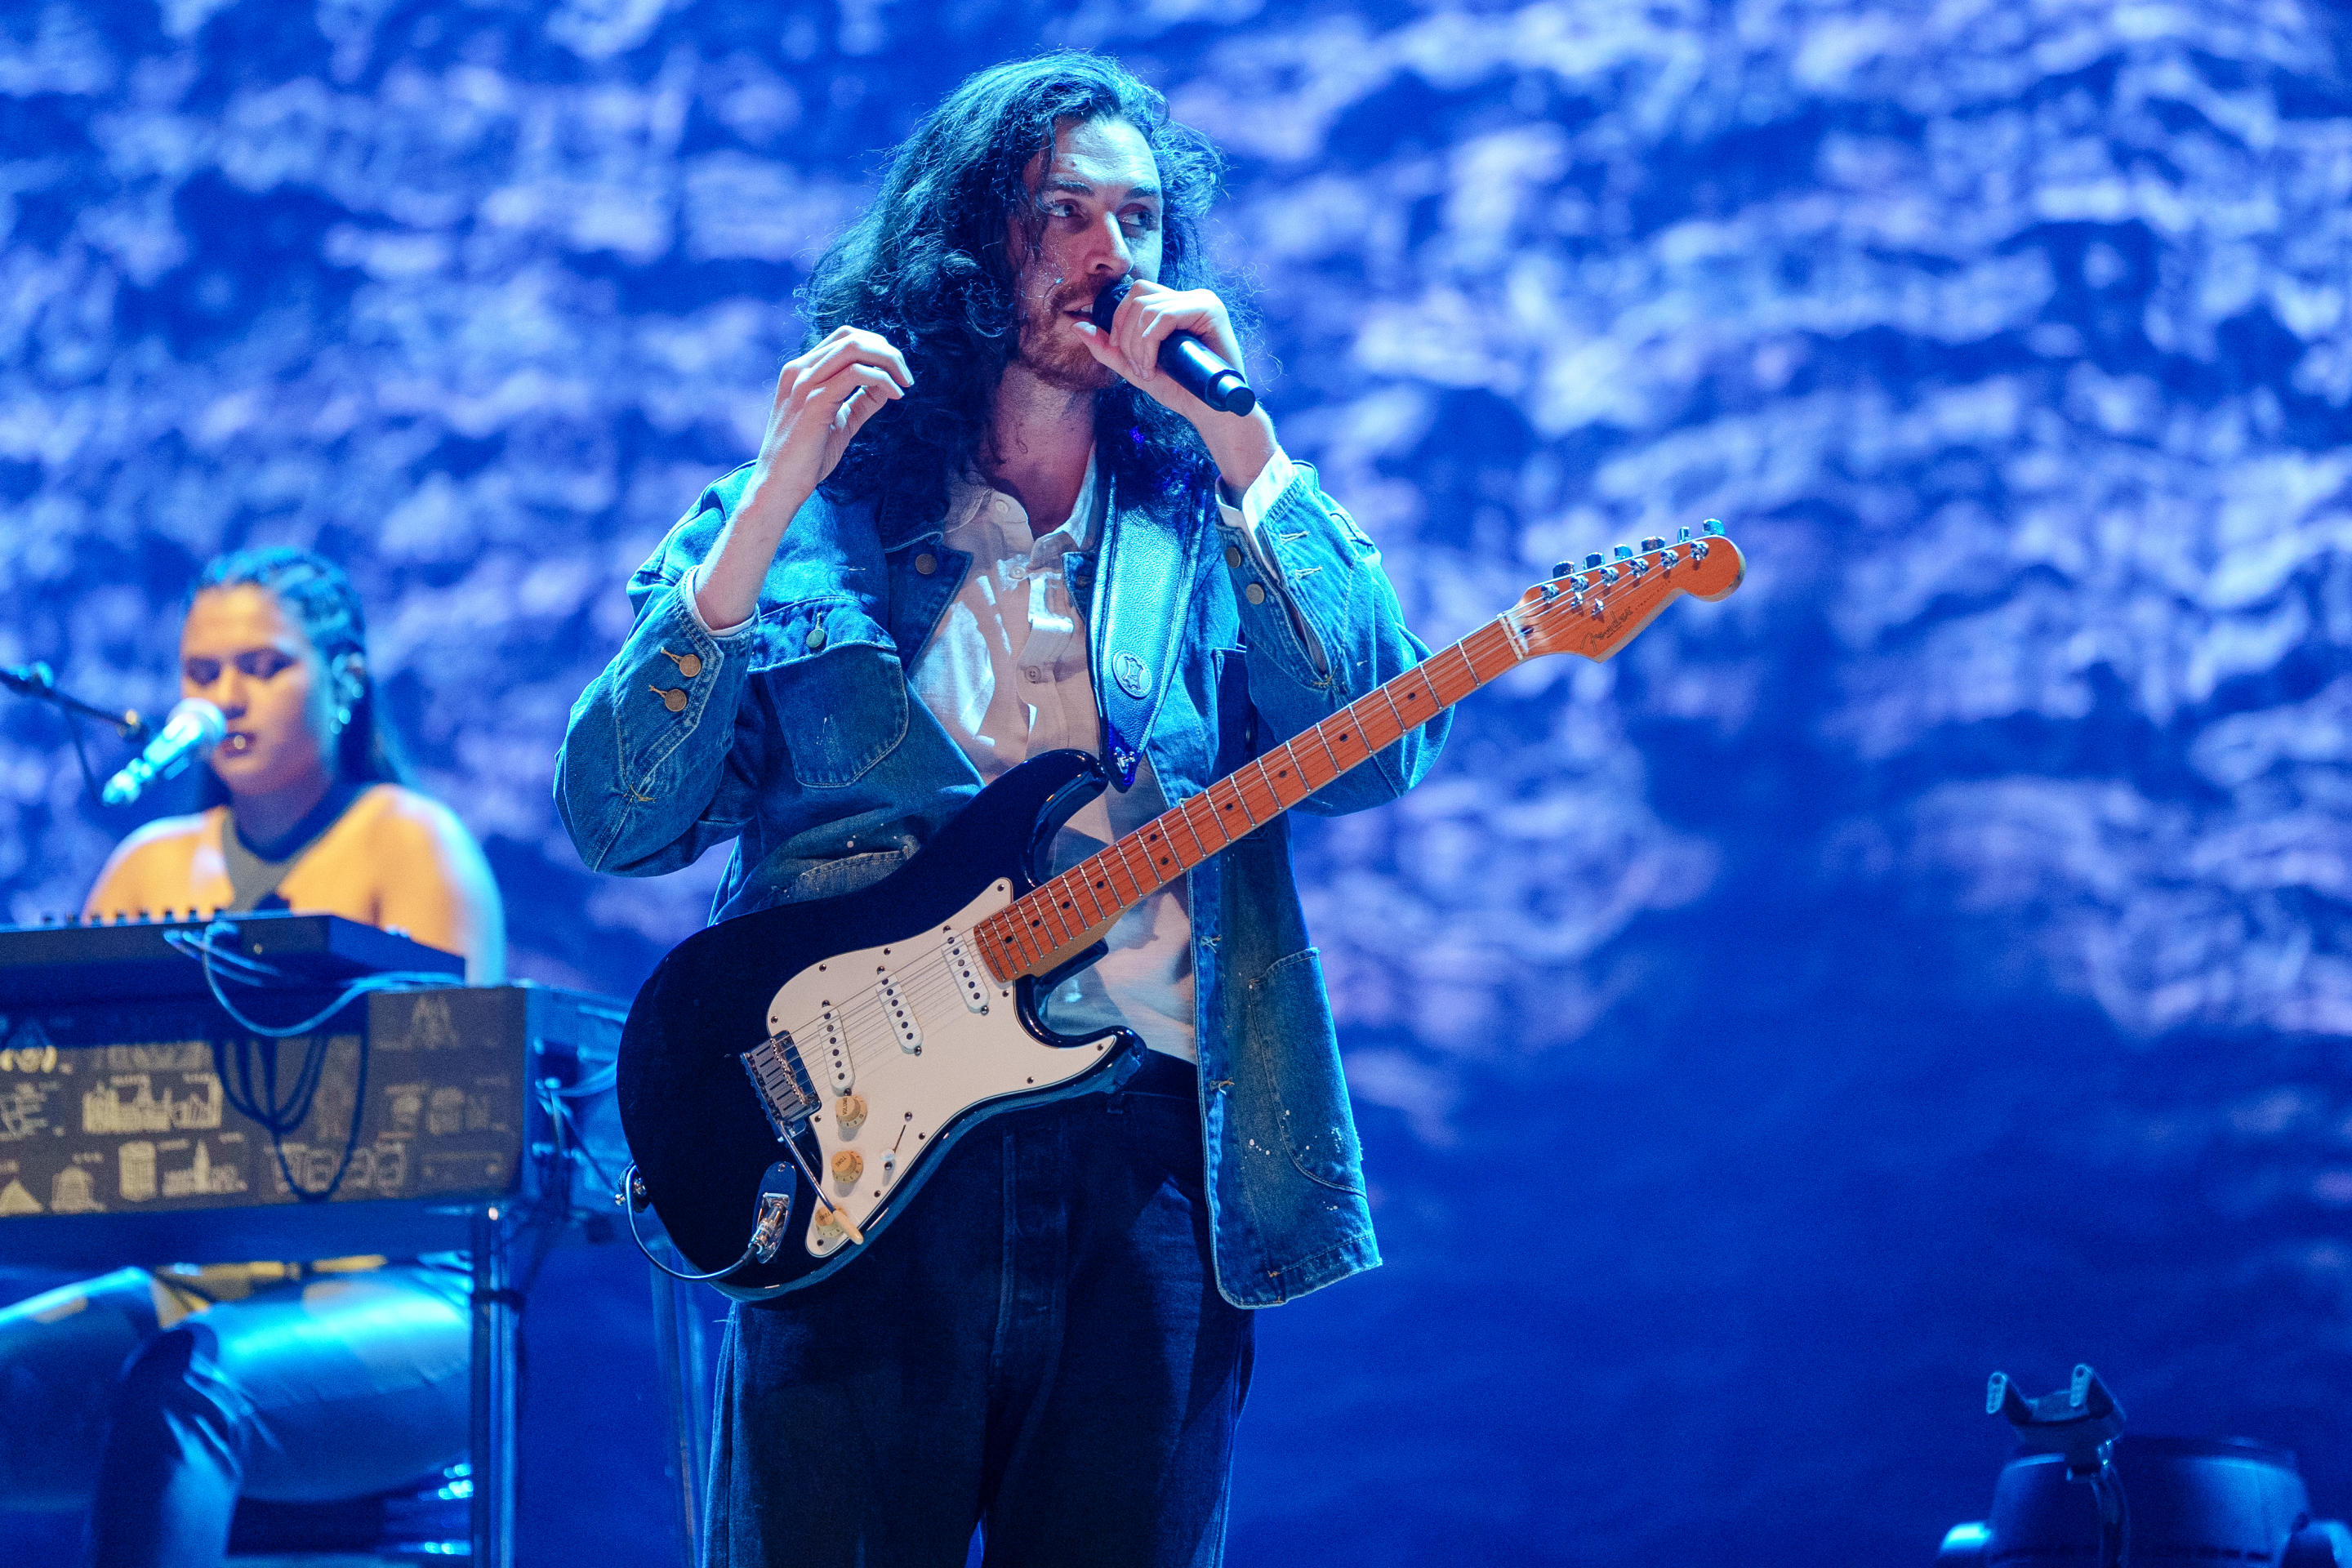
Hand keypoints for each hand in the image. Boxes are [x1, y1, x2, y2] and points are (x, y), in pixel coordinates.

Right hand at [697, 327, 909, 629]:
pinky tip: (894, 396)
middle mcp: (800, 370)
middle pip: (851, 337)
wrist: (779, 486)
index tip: (896, 369)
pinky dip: (881, 380)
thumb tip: (886, 386)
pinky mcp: (814, 401)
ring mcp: (804, 383)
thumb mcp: (839, 422)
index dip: (874, 345)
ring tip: (905, 383)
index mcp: (801, 371)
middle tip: (906, 375)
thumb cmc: (806, 459)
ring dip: (888, 361)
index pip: (843, 338)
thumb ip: (859, 402)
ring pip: (854, 349)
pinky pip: (856, 375)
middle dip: (886, 351)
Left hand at [1074, 278, 1245, 422]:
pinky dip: (1150, 343)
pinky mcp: (1210, 310)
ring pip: (1149, 308)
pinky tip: (1154, 366)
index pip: (1136, 294)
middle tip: (1136, 367)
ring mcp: (1202, 301)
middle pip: (1138, 296)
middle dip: (1126, 334)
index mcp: (1175, 305)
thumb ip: (1108, 348)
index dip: (1119, 320)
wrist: (1211, 413)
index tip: (1122, 353)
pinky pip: (1165, 317)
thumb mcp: (1136, 367)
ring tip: (1147, 371)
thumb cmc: (1180, 390)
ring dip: (1138, 345)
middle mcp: (1189, 297)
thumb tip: (1077, 326)